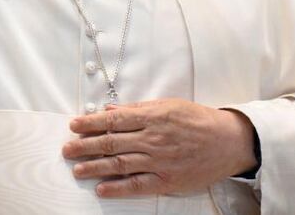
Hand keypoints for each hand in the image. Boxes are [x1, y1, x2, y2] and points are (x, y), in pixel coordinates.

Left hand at [62, 99, 255, 197]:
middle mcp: (153, 138)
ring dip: (96, 167)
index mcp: (153, 117)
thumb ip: (137, 109)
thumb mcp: (168, 105)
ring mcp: (160, 161)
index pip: (114, 120)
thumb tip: (110, 110)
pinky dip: (119, 188)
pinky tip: (102, 189)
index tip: (73, 126)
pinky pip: (139, 185)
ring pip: (121, 164)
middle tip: (67, 149)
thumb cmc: (197, 120)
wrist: (228, 142)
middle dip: (86, 146)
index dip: (91, 123)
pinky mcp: (168, 180)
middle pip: (112, 142)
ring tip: (77, 169)